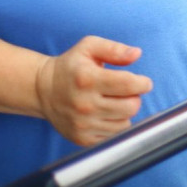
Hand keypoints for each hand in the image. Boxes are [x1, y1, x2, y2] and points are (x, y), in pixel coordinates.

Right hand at [35, 36, 152, 145]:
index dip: (143, 83)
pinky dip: (116, 125)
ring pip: (124, 123)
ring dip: (126, 112)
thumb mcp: (89, 47)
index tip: (144, 82)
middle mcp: (85, 104)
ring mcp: (82, 124)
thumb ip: (114, 49)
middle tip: (128, 91)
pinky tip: (107, 114)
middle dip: (135, 97)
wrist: (43, 90)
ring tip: (115, 101)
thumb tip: (137, 54)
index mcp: (88, 79)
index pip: (128, 85)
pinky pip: (113, 136)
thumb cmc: (71, 66)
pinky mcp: (82, 138)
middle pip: (130, 107)